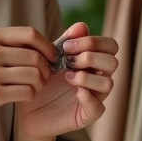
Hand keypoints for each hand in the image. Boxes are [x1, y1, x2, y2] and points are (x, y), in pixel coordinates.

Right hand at [0, 26, 55, 131]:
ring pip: (34, 75)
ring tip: (34, 86)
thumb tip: (37, 43)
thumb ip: (2, 43)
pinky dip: (31, 94)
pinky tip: (24, 95)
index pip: (29, 33)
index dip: (46, 45)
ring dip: (40, 83)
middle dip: (46, 67)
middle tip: (44, 76)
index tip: (50, 55)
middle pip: (35, 56)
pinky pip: (26, 92)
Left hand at [16, 22, 117, 140]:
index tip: (67, 46)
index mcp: (94, 61)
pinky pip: (98, 107)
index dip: (93, 42)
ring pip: (108, 83)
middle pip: (113, 62)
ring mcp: (95, 97)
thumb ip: (66, 41)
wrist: (28, 109)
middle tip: (69, 61)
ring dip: (87, 77)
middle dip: (90, 57)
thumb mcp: (51, 57)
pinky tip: (74, 91)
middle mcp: (98, 78)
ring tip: (67, 77)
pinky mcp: (87, 115)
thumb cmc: (42, 80)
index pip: (111, 46)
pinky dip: (87, 97)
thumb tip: (82, 25)